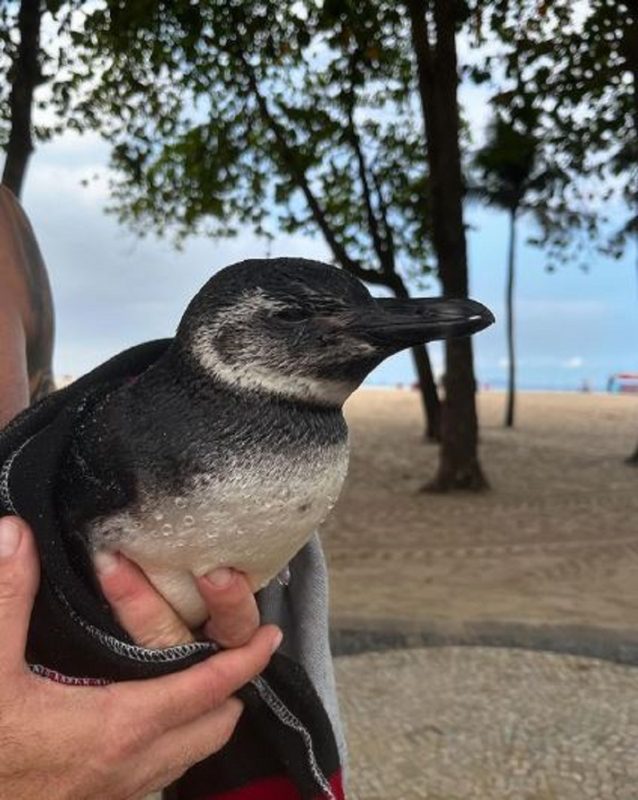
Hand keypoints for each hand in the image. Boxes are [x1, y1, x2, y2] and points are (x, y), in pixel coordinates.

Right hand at [0, 516, 281, 799]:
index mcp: (121, 724)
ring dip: (204, 717)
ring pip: (189, 754)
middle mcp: (132, 763)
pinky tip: (145, 717)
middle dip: (231, 688)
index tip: (270, 636)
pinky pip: (158, 770)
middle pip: (214, 726)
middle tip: (233, 649)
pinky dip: (172, 742)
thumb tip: (18, 534)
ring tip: (200, 677)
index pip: (208, 687)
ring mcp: (116, 791)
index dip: (245, 660)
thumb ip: (8, 599)